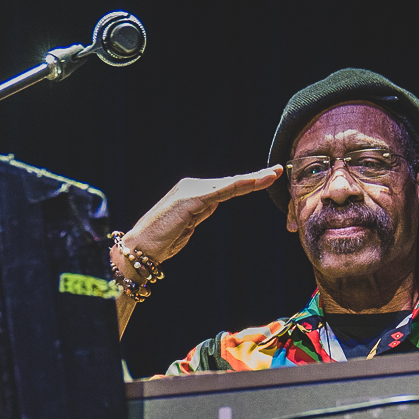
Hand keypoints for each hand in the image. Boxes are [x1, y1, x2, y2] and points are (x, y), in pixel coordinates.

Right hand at [119, 166, 282, 268]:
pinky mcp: (192, 198)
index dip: (247, 182)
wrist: (141, 248)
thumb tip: (214, 204)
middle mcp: (192, 186)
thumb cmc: (161, 242)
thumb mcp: (187, 225)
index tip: (267, 177)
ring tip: (273, 175)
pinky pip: (221, 191)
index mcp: (191, 192)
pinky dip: (240, 186)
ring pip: (229, 185)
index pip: (225, 186)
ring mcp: (191, 190)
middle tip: (278, 170)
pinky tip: (255, 182)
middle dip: (255, 178)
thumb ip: (201, 212)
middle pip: (230, 183)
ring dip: (253, 180)